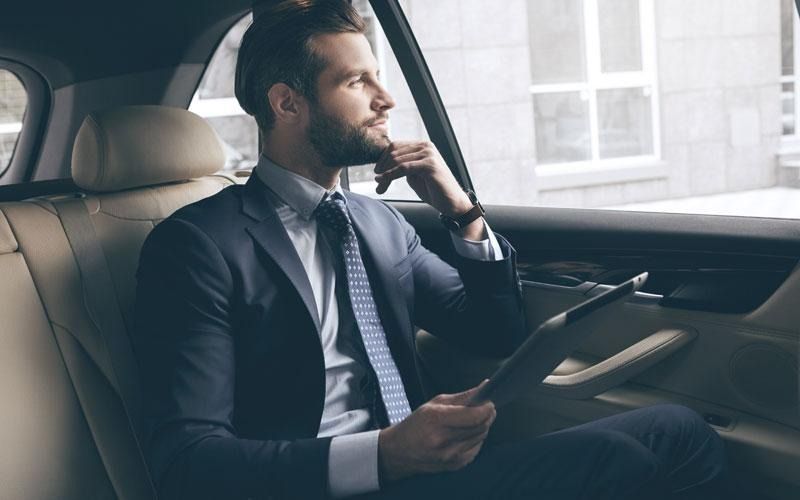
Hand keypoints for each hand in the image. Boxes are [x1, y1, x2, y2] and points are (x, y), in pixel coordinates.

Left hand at [374, 141, 472, 217]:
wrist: (452, 203)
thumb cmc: (434, 190)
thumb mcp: (414, 175)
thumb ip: (401, 167)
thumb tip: (381, 167)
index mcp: (422, 146)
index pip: (395, 146)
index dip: (383, 159)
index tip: (377, 173)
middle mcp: (426, 146)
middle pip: (394, 151)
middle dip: (382, 168)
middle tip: (377, 183)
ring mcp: (429, 154)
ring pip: (397, 160)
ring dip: (385, 175)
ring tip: (380, 187)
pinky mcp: (430, 164)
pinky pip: (403, 168)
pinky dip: (390, 175)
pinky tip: (382, 181)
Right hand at [377, 381, 495, 483]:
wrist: (398, 452)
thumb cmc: (416, 424)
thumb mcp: (434, 404)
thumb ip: (462, 397)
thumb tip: (486, 387)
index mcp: (436, 419)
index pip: (473, 416)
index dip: (486, 408)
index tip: (490, 402)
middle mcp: (443, 440)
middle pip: (480, 427)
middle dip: (487, 415)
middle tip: (487, 407)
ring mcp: (449, 456)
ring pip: (480, 437)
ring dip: (482, 426)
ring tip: (474, 419)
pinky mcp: (454, 465)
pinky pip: (475, 449)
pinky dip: (475, 439)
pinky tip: (466, 433)